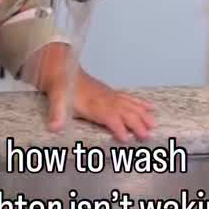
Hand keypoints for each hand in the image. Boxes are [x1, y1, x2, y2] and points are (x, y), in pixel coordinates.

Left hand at [31, 43, 154, 139]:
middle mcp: (105, 100)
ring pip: (130, 105)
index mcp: (92, 104)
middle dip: (137, 124)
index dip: (118, 127)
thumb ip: (57, 114)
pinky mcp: (111, 93)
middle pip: (125, 112)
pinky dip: (141, 103)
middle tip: (147, 136)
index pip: (109, 117)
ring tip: (153, 125)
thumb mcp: (56, 100)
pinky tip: (151, 108)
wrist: (63, 69)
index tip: (126, 139)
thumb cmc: (61, 87)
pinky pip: (129, 98)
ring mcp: (110, 96)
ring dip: (143, 115)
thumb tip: (54, 127)